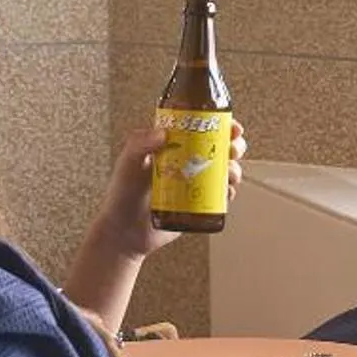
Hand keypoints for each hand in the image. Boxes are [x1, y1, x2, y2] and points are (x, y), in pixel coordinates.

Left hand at [87, 118, 249, 259]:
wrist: (125, 232)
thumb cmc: (121, 196)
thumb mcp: (127, 164)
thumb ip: (139, 144)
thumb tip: (163, 133)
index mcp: (171, 146)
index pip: (200, 128)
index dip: (219, 124)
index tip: (231, 125)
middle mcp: (186, 163)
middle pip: (219, 147)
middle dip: (233, 145)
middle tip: (233, 149)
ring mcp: (195, 183)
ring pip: (224, 171)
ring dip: (234, 169)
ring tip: (229, 173)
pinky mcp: (199, 204)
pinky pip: (221, 196)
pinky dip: (229, 192)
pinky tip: (227, 192)